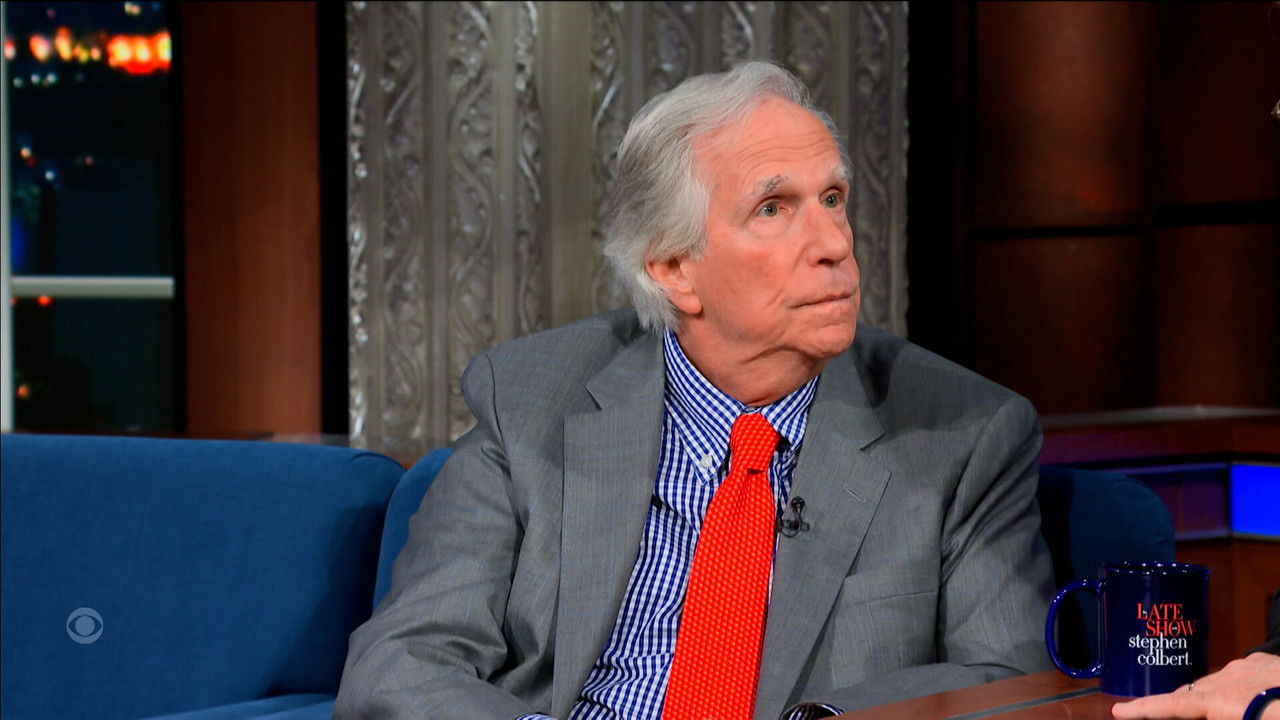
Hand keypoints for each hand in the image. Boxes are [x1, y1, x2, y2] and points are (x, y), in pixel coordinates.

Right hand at [1111, 652, 1279, 719]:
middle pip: (1191, 692)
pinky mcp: (1263, 661)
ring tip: (1215, 710)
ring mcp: (1246, 666)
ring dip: (1209, 696)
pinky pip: (1239, 673)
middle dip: (1176, 703)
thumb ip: (1219, 714)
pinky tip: (1251, 696)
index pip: (1173, 704)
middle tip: (1162, 712)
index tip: (1118, 710)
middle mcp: (1228, 679)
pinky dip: (1235, 685)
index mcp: (1222, 702)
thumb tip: (1194, 702)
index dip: (1144, 708)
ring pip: (1215, 682)